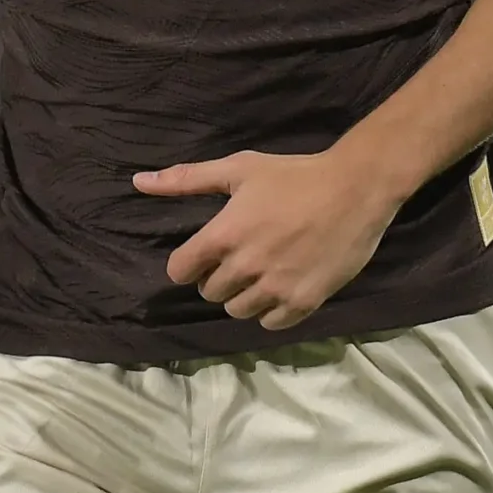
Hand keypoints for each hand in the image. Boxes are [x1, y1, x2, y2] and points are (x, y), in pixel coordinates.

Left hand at [134, 148, 403, 332]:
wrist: (354, 189)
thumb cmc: (293, 176)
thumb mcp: (238, 169)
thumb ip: (186, 179)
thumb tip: (138, 182)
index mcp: (224, 235)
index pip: (180, 271)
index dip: (187, 263)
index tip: (202, 254)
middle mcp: (245, 267)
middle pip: (209, 292)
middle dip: (217, 276)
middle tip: (239, 257)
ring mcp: (275, 288)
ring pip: (238, 311)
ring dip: (242, 295)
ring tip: (260, 272)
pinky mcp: (303, 303)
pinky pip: (270, 323)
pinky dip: (270, 310)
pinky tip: (280, 287)